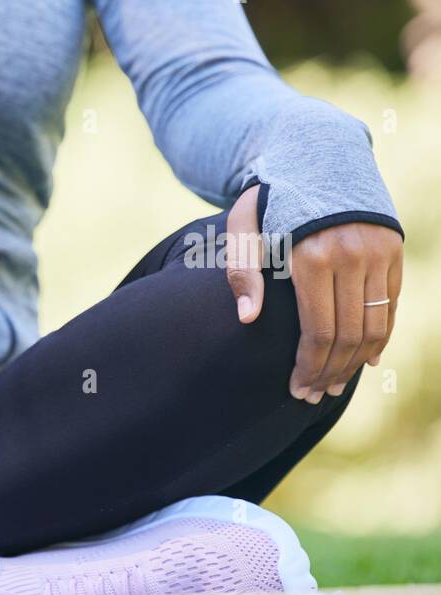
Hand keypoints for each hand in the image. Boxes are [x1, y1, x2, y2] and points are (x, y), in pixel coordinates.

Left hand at [225, 184, 402, 403]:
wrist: (317, 155)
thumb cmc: (270, 199)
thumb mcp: (243, 228)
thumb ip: (242, 273)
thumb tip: (247, 319)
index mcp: (311, 256)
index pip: (317, 331)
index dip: (308, 367)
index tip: (296, 390)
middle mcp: (352, 255)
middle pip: (348, 335)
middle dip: (331, 373)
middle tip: (314, 397)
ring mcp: (378, 251)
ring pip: (374, 325)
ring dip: (356, 362)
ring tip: (335, 385)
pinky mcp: (393, 249)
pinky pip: (391, 304)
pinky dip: (381, 336)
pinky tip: (365, 361)